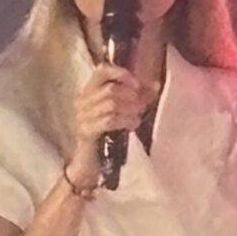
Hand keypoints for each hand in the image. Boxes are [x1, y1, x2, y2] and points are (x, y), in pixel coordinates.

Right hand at [65, 65, 145, 190]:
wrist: (89, 164)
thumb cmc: (105, 136)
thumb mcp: (120, 113)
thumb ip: (135, 98)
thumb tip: (155, 85)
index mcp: (88, 92)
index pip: (101, 71)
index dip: (121, 73)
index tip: (137, 84)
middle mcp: (82, 101)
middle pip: (111, 89)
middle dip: (132, 96)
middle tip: (142, 106)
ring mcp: (82, 116)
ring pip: (111, 103)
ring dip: (130, 109)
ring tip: (137, 117)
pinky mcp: (86, 131)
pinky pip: (109, 120)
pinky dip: (125, 120)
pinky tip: (133, 125)